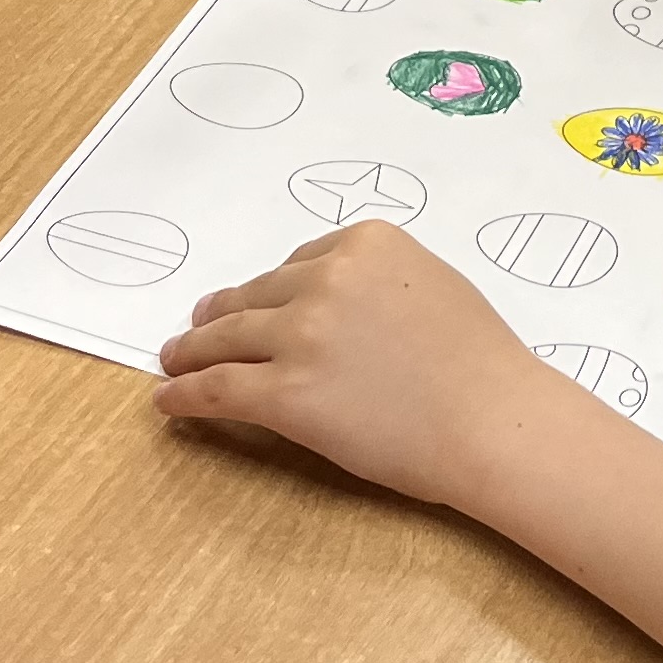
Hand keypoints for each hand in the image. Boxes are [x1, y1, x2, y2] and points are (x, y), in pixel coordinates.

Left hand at [153, 222, 537, 502]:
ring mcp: (301, 334)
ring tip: (173, 360)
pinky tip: (169, 400)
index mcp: (366, 242)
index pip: (298, 262)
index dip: (271, 290)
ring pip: (226, 338)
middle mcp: (326, 278)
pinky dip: (185, 394)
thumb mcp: (432, 286)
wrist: (493, 420)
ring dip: (191, 351)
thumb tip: (334, 305)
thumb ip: (377, 282)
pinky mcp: (283, 392)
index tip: (251, 304)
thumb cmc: (480, 363)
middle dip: (221, 314)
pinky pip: (218, 388)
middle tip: (195, 329)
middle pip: (255, 296)